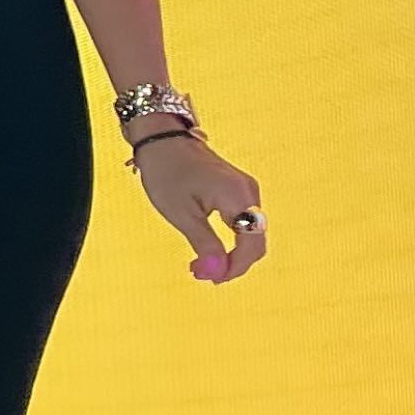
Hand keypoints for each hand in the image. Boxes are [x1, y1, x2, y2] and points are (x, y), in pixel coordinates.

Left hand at [130, 131, 264, 283]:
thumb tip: (218, 273)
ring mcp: (244, 189)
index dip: (234, 268)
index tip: (208, 278)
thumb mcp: (182, 214)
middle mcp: (248, 192)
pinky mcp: (236, 188)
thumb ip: (205, 245)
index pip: (252, 246)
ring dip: (229, 253)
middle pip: (254, 242)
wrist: (161, 136)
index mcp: (238, 196)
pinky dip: (228, 239)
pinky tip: (207, 247)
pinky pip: (241, 222)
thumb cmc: (167, 170)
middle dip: (231, 264)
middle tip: (201, 273)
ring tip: (199, 264)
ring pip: (248, 234)